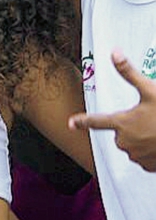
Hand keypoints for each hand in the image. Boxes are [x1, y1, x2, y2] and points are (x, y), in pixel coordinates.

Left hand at [69, 49, 155, 170]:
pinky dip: (150, 151)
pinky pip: (144, 158)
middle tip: (150, 121)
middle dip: (130, 127)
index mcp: (122, 123)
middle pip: (120, 133)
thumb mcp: (150, 90)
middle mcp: (125, 142)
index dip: (83, 121)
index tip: (71, 122)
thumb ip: (129, 73)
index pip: (96, 121)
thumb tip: (114, 52)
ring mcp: (136, 156)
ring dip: (141, 139)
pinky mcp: (148, 167)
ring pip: (132, 145)